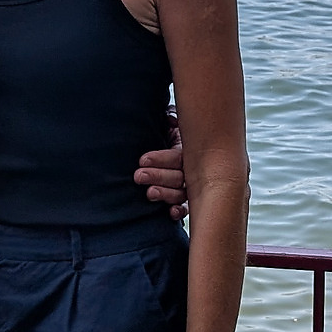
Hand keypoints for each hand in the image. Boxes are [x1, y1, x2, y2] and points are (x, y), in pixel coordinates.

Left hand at [135, 107, 189, 223]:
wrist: (172, 148)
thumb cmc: (166, 134)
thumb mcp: (169, 124)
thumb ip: (170, 119)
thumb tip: (169, 118)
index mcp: (187, 150)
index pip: (177, 156)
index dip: (161, 159)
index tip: (142, 160)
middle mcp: (192, 168)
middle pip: (179, 176)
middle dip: (158, 176)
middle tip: (138, 175)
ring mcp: (191, 185)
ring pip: (182, 193)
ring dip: (166, 193)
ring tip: (149, 193)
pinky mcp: (186, 200)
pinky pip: (187, 208)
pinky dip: (180, 211)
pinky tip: (172, 213)